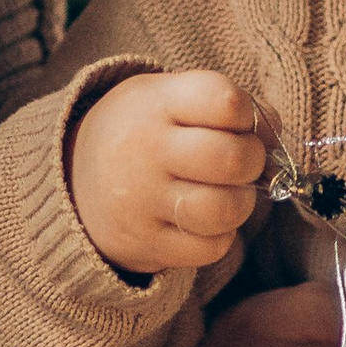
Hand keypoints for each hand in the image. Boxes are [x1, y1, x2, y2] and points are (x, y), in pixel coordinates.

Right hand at [70, 69, 269, 277]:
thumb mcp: (172, 98)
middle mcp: (145, 150)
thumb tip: (274, 133)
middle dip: (253, 160)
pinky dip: (220, 236)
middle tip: (241, 161)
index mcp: (156, 103)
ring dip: (241, 202)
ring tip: (228, 192)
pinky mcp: (144, 243)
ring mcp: (141, 200)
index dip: (247, 113)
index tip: (238, 120)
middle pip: (231, 159)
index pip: (224, 101)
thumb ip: (227, 105)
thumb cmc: (145, 131)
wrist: (71, 179)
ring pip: (224, 209)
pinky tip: (205, 220)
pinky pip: (210, 248)